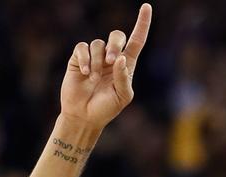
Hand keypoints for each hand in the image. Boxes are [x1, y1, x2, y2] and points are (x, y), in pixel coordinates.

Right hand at [59, 3, 151, 128]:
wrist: (85, 116)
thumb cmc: (107, 108)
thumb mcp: (122, 96)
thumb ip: (124, 78)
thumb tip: (120, 59)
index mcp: (127, 65)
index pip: (137, 40)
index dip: (142, 24)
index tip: (147, 7)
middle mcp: (111, 57)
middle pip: (117, 35)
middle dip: (115, 45)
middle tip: (112, 61)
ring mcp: (95, 57)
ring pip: (98, 44)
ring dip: (98, 61)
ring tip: (94, 78)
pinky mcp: (79, 59)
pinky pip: (83, 47)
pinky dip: (86, 59)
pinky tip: (86, 73)